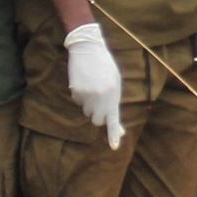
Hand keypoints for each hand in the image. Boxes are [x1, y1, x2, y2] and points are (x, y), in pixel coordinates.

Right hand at [62, 20, 125, 148]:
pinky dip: (81, 95)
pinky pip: (78, 100)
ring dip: (89, 103)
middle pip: (96, 119)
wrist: (88, 49)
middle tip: (99, 100)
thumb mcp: (115, 83)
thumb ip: (115, 104)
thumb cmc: (105, 67)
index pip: (113, 118)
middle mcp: (100, 97)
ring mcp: (87, 94)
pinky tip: (84, 81)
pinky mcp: (75, 90)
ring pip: (86, 110)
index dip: (113, 134)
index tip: (114, 147)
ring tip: (92, 86)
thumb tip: (120, 129)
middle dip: (97, 114)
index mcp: (113, 94)